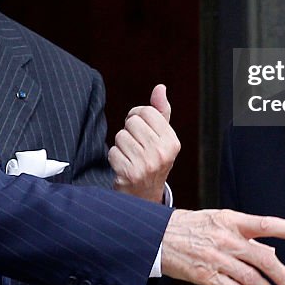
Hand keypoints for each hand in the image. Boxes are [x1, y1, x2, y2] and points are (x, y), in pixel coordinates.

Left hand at [109, 84, 180, 201]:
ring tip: (130, 157)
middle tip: (134, 145)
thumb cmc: (152, 160)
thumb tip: (160, 88)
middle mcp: (162, 153)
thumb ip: (161, 111)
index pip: (146, 111)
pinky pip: (113, 152)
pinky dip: (114, 158)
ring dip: (121, 146)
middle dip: (129, 131)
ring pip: (120, 136)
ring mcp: (146, 165)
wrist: (145, 196)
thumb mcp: (162, 137)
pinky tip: (124, 167)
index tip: (138, 127)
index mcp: (172, 142)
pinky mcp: (129, 174)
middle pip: (132, 122)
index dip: (137, 116)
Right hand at [161, 209, 284, 284]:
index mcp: (230, 220)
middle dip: (280, 273)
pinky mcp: (205, 276)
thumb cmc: (189, 226)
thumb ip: (244, 235)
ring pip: (251, 278)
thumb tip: (269, 253)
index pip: (265, 224)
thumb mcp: (218, 221)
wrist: (157, 236)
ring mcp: (216, 258)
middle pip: (262, 259)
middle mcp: (225, 239)